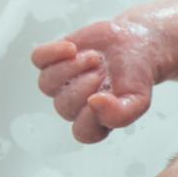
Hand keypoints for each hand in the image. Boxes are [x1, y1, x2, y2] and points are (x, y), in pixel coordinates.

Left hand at [31, 18, 157, 143]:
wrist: (136, 44)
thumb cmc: (136, 74)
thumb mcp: (139, 99)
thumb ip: (122, 114)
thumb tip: (94, 104)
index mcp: (95, 120)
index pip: (82, 132)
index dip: (90, 116)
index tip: (105, 95)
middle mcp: (74, 104)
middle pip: (63, 106)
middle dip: (85, 84)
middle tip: (104, 72)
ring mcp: (61, 82)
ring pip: (46, 84)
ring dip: (71, 68)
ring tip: (94, 57)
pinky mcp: (55, 59)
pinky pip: (39, 58)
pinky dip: (53, 52)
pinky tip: (72, 48)